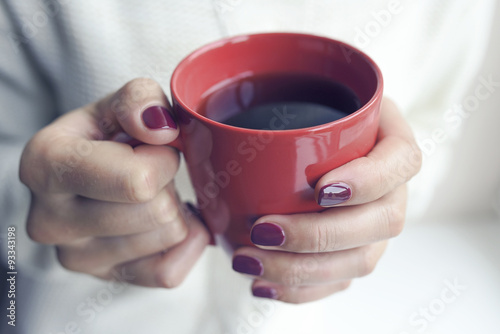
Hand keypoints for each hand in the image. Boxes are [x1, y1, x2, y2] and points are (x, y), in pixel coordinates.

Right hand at [20, 78, 209, 287]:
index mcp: (47, 166)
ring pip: (169, 236)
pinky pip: (170, 271)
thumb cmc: (103, 137)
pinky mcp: (103, 278)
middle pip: (158, 211)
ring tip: (148, 194)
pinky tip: (165, 220)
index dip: (163, 160)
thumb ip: (139, 99)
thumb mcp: (116, 104)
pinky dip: (184, 243)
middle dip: (168, 184)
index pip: (138, 181)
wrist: (85, 174)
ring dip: (173, 209)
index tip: (150, 149)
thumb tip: (161, 129)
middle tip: (149, 172)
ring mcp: (76, 257)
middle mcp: (51, 220)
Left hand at [232, 98, 421, 302]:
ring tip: (250, 263)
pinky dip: (303, 290)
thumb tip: (172, 125)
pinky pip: (341, 281)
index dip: (369, 180)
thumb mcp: (291, 85)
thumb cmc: (302, 111)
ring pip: (361, 259)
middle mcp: (390, 185)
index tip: (320, 189)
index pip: (402, 160)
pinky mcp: (355, 251)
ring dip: (304, 270)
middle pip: (382, 221)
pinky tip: (264, 286)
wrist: (307, 138)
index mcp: (387, 137)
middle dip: (320, 235)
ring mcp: (376, 223)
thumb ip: (258, 88)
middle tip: (262, 230)